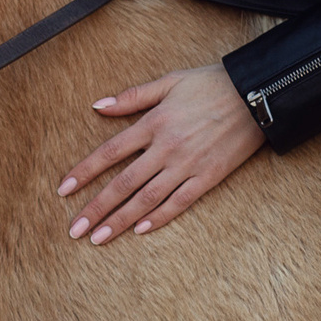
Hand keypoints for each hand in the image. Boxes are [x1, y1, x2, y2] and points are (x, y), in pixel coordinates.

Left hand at [57, 64, 263, 244]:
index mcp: (153, 123)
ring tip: (99, 238)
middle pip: (123, 183)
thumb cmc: (212, 84)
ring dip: (121, 220)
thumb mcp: (170, 81)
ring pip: (147, 198)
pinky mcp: (208, 177)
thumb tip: (98, 106)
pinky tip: (141, 231)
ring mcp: (187, 165)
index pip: (109, 152)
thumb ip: (133, 96)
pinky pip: (180, 202)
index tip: (63, 190)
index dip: (84, 172)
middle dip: (96, 209)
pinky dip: (160, 217)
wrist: (257, 95)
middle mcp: (166, 147)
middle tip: (74, 230)